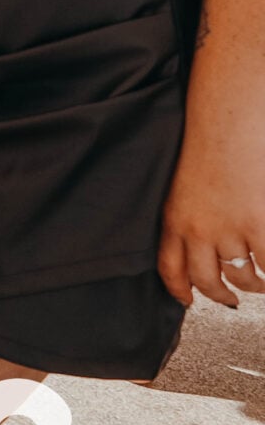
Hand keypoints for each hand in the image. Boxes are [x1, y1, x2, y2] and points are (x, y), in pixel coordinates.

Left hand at [158, 133, 264, 308]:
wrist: (229, 124)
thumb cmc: (210, 148)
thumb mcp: (184, 187)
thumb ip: (187, 216)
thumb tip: (201, 246)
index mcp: (175, 219)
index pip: (170, 268)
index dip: (178, 290)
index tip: (188, 300)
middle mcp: (198, 231)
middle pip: (207, 282)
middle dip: (221, 296)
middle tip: (231, 299)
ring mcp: (230, 231)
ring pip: (243, 277)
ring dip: (254, 285)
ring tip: (260, 283)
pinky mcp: (260, 226)